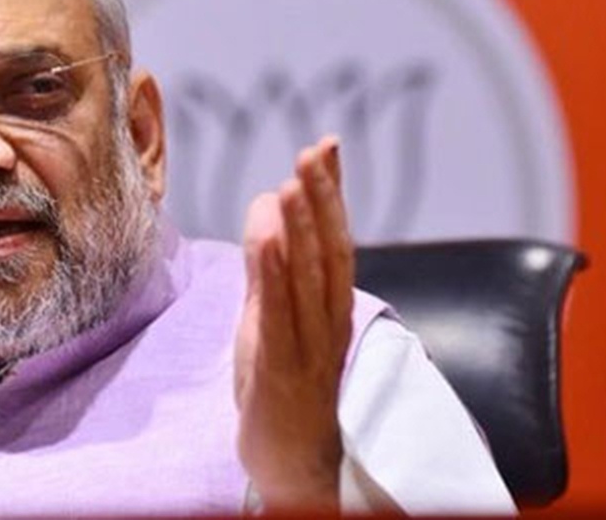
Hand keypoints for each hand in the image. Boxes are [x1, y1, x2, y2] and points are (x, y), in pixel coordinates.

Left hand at [234, 135, 353, 509]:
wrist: (292, 460)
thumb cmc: (283, 384)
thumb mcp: (273, 315)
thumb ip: (271, 264)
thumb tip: (269, 207)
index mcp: (331, 306)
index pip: (335, 238)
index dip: (332, 192)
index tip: (326, 145)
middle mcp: (329, 320)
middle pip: (330, 250)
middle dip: (322, 197)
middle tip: (313, 150)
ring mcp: (309, 345)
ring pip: (310, 279)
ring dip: (302, 227)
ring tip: (291, 182)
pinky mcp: (283, 368)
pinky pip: (280, 314)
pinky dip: (275, 274)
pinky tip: (269, 239)